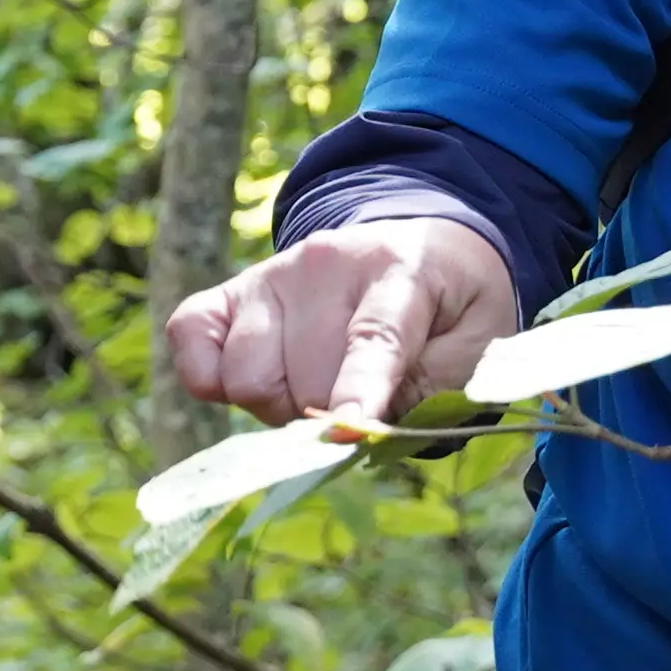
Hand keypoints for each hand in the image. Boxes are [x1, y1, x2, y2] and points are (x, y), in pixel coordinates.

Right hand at [163, 216, 517, 429]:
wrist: (417, 239)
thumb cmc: (451, 304)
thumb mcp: (479, 343)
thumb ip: (433, 389)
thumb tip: (356, 431)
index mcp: (401, 271)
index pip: (374, 337)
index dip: (357, 390)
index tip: (345, 430)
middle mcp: (323, 264)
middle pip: (305, 380)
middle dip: (330, 415)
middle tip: (360, 401)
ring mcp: (269, 275)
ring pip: (247, 378)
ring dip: (280, 404)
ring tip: (315, 383)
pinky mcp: (228, 290)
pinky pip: (191, 345)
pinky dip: (212, 378)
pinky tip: (260, 373)